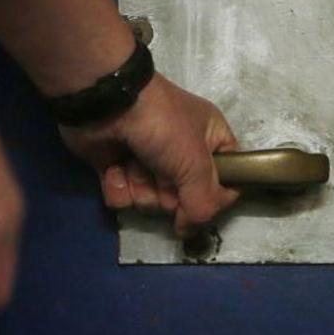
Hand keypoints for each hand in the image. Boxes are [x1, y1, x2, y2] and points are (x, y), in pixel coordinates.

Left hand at [58, 75, 239, 236]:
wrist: (107, 104)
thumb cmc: (161, 125)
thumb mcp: (195, 162)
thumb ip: (203, 204)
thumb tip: (188, 231)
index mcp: (209, 140)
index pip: (226, 181)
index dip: (215, 197)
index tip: (201, 199)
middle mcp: (180, 153)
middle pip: (184, 200)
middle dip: (168, 192)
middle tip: (160, 173)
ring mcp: (147, 161)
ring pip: (150, 202)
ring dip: (141, 188)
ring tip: (134, 163)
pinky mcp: (117, 169)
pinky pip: (122, 198)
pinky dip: (117, 186)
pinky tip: (114, 167)